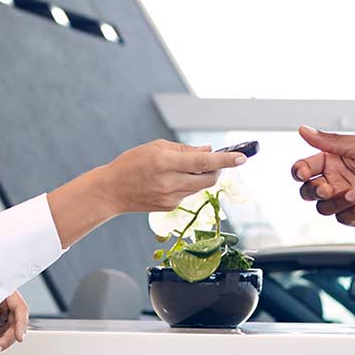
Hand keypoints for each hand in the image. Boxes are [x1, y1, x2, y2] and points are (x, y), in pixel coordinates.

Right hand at [100, 140, 246, 214]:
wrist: (111, 191)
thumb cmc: (132, 164)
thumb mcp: (156, 147)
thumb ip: (185, 150)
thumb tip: (209, 150)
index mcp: (166, 162)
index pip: (204, 161)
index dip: (226, 160)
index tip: (242, 158)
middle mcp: (170, 181)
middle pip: (209, 178)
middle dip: (218, 169)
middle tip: (216, 161)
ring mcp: (170, 197)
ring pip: (199, 186)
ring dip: (201, 176)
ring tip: (183, 168)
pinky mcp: (169, 207)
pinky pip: (188, 193)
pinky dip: (187, 184)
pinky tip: (170, 181)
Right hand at [289, 125, 354, 227]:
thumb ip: (332, 141)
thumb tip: (304, 130)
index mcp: (334, 160)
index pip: (305, 168)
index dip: (299, 171)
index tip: (303, 171)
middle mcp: (338, 180)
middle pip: (308, 191)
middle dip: (313, 190)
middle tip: (327, 187)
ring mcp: (347, 200)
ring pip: (323, 208)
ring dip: (335, 201)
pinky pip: (344, 218)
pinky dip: (353, 210)